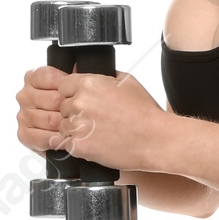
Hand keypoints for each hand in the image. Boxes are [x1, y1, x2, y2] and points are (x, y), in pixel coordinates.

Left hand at [15, 64, 170, 171]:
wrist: (156, 140)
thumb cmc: (145, 113)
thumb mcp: (127, 82)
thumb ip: (102, 76)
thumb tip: (86, 73)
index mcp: (89, 84)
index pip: (63, 85)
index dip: (74, 94)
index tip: (86, 102)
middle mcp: (79, 103)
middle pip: (63, 106)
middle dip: (76, 112)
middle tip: (97, 119)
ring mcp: (77, 125)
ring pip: (63, 125)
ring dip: (76, 129)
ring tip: (99, 132)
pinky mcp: (78, 146)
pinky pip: (66, 143)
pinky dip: (79, 144)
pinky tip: (96, 142)